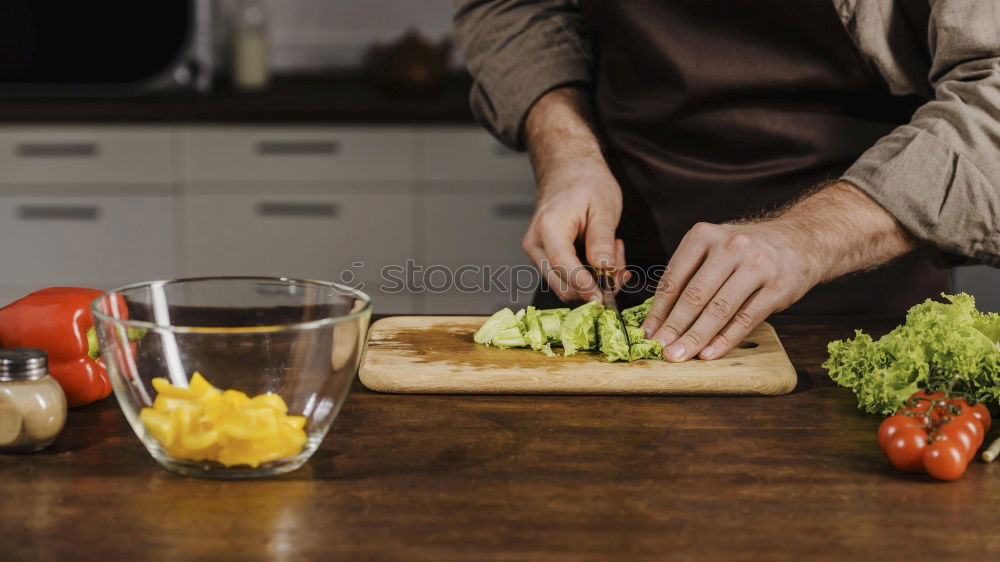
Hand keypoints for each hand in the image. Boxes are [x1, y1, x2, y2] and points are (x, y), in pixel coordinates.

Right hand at [522, 88, 628, 301]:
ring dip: (593, 281)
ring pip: (564, 284)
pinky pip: (564, 276)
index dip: (585, 286)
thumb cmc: (585, 182)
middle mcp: (535, 244)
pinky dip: (587, 275)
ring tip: (615, 256)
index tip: (604, 299)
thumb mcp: (603, 207)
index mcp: (549, 228)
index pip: (564, 267)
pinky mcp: (544, 256)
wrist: (567, 168)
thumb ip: (601, 240)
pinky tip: (603, 258)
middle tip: (621, 271)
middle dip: (594, 287)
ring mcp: (537, 252)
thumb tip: (604, 269)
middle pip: (561, 284)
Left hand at [641, 182, 916, 360]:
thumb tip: (660, 318)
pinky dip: (725, 339)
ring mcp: (756, 265)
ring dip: (696, 337)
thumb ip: (689, 275)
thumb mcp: (713, 249)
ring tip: (680, 355)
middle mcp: (730, 246)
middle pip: (695, 295)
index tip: (647, 332)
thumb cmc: (744, 251)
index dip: (659, 309)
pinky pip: (746, 319)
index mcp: (704, 235)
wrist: (799, 241)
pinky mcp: (777, 287)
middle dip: (674, 327)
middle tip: (660, 349)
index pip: (675, 278)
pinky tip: (710, 353)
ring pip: (719, 309)